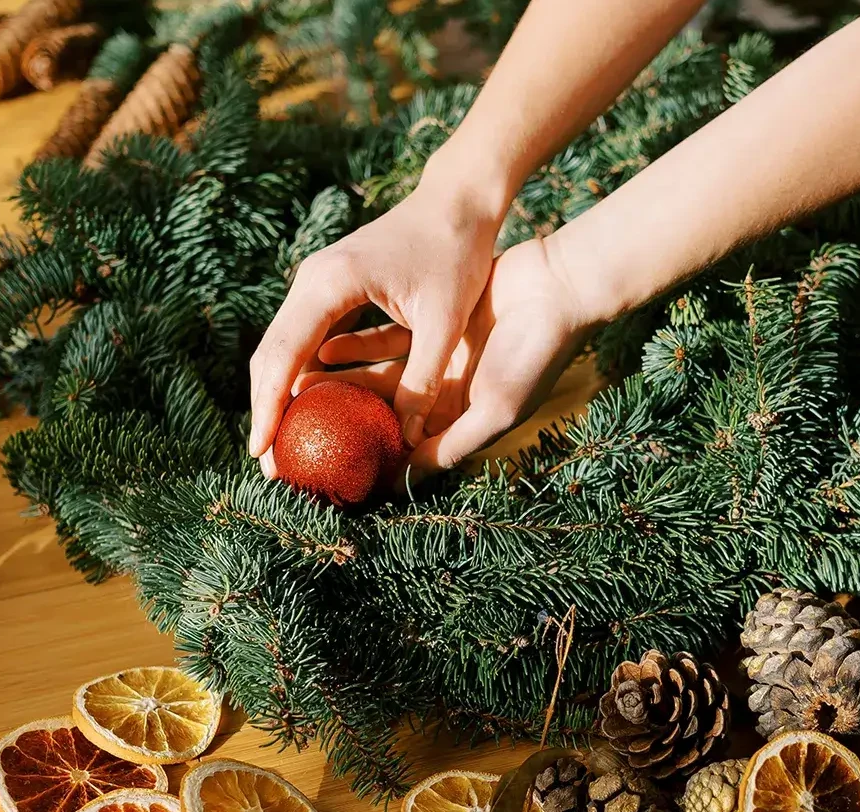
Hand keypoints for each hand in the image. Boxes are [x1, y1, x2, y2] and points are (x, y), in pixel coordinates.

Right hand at [248, 177, 505, 474]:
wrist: (456, 201)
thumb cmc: (455, 253)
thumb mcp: (444, 322)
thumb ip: (422, 381)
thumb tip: (404, 438)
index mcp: (330, 284)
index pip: (283, 356)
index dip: (268, 409)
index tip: (260, 453)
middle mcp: (312, 281)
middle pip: (270, 355)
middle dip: (265, 411)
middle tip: (269, 464)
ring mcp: (317, 283)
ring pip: (283, 348)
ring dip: (279, 395)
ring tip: (281, 445)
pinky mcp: (331, 289)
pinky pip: (305, 338)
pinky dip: (301, 375)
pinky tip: (309, 410)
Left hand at [296, 237, 595, 471]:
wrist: (558, 287)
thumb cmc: (534, 353)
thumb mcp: (494, 408)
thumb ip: (450, 442)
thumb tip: (401, 476)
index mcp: (462, 422)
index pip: (409, 453)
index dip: (374, 463)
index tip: (334, 473)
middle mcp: (446, 397)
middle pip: (386, 418)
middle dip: (346, 424)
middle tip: (302, 433)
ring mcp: (438, 361)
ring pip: (380, 379)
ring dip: (344, 383)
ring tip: (301, 390)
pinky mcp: (433, 326)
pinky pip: (385, 341)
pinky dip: (358, 346)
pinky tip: (325, 350)